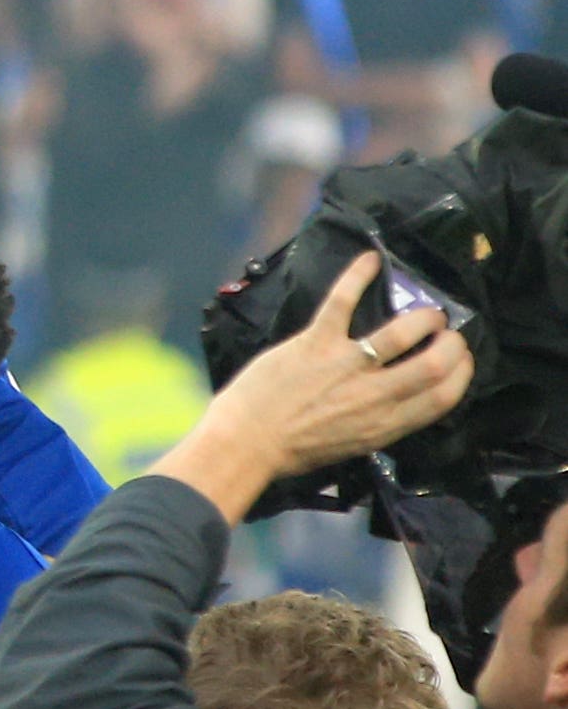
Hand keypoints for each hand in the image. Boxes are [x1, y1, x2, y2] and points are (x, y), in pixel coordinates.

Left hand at [156, 252, 473, 518]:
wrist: (246, 442)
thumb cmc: (296, 449)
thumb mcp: (355, 444)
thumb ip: (384, 420)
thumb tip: (405, 397)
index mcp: (386, 424)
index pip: (443, 396)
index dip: (461, 372)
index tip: (462, 358)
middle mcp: (375, 394)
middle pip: (435, 363)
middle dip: (451, 343)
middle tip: (447, 331)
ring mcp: (345, 364)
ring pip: (402, 332)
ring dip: (422, 316)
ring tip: (426, 312)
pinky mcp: (315, 342)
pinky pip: (342, 302)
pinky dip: (357, 277)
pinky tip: (371, 259)